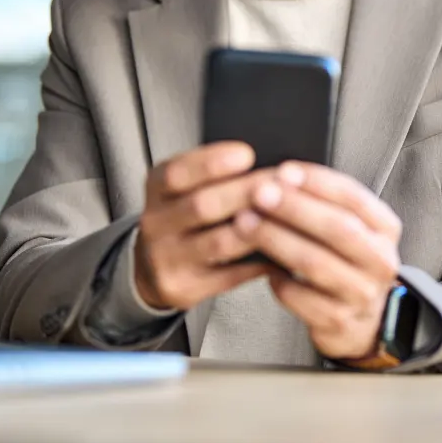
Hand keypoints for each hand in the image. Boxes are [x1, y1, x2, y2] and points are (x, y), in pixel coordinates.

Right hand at [133, 141, 275, 309]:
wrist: (154, 265)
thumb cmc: (184, 215)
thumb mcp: (185, 186)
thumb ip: (214, 174)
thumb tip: (265, 165)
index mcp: (157, 189)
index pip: (177, 172)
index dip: (211, 163)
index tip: (246, 154)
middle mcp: (156, 223)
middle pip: (202, 206)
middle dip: (246, 193)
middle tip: (280, 183)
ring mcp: (167, 259)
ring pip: (219, 243)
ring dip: (258, 228)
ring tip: (287, 217)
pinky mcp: (185, 288)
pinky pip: (230, 275)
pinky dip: (260, 261)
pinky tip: (282, 250)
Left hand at [234, 162, 402, 360]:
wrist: (361, 320)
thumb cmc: (347, 262)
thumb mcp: (352, 229)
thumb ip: (326, 204)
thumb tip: (282, 176)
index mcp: (384, 229)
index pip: (354, 197)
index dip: (318, 182)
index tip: (285, 171)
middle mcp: (380, 261)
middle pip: (337, 229)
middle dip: (294, 207)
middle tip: (259, 193)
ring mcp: (362, 294)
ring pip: (315, 263)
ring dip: (276, 239)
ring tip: (246, 223)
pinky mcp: (339, 321)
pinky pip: (301, 297)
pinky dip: (278, 280)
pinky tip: (264, 267)